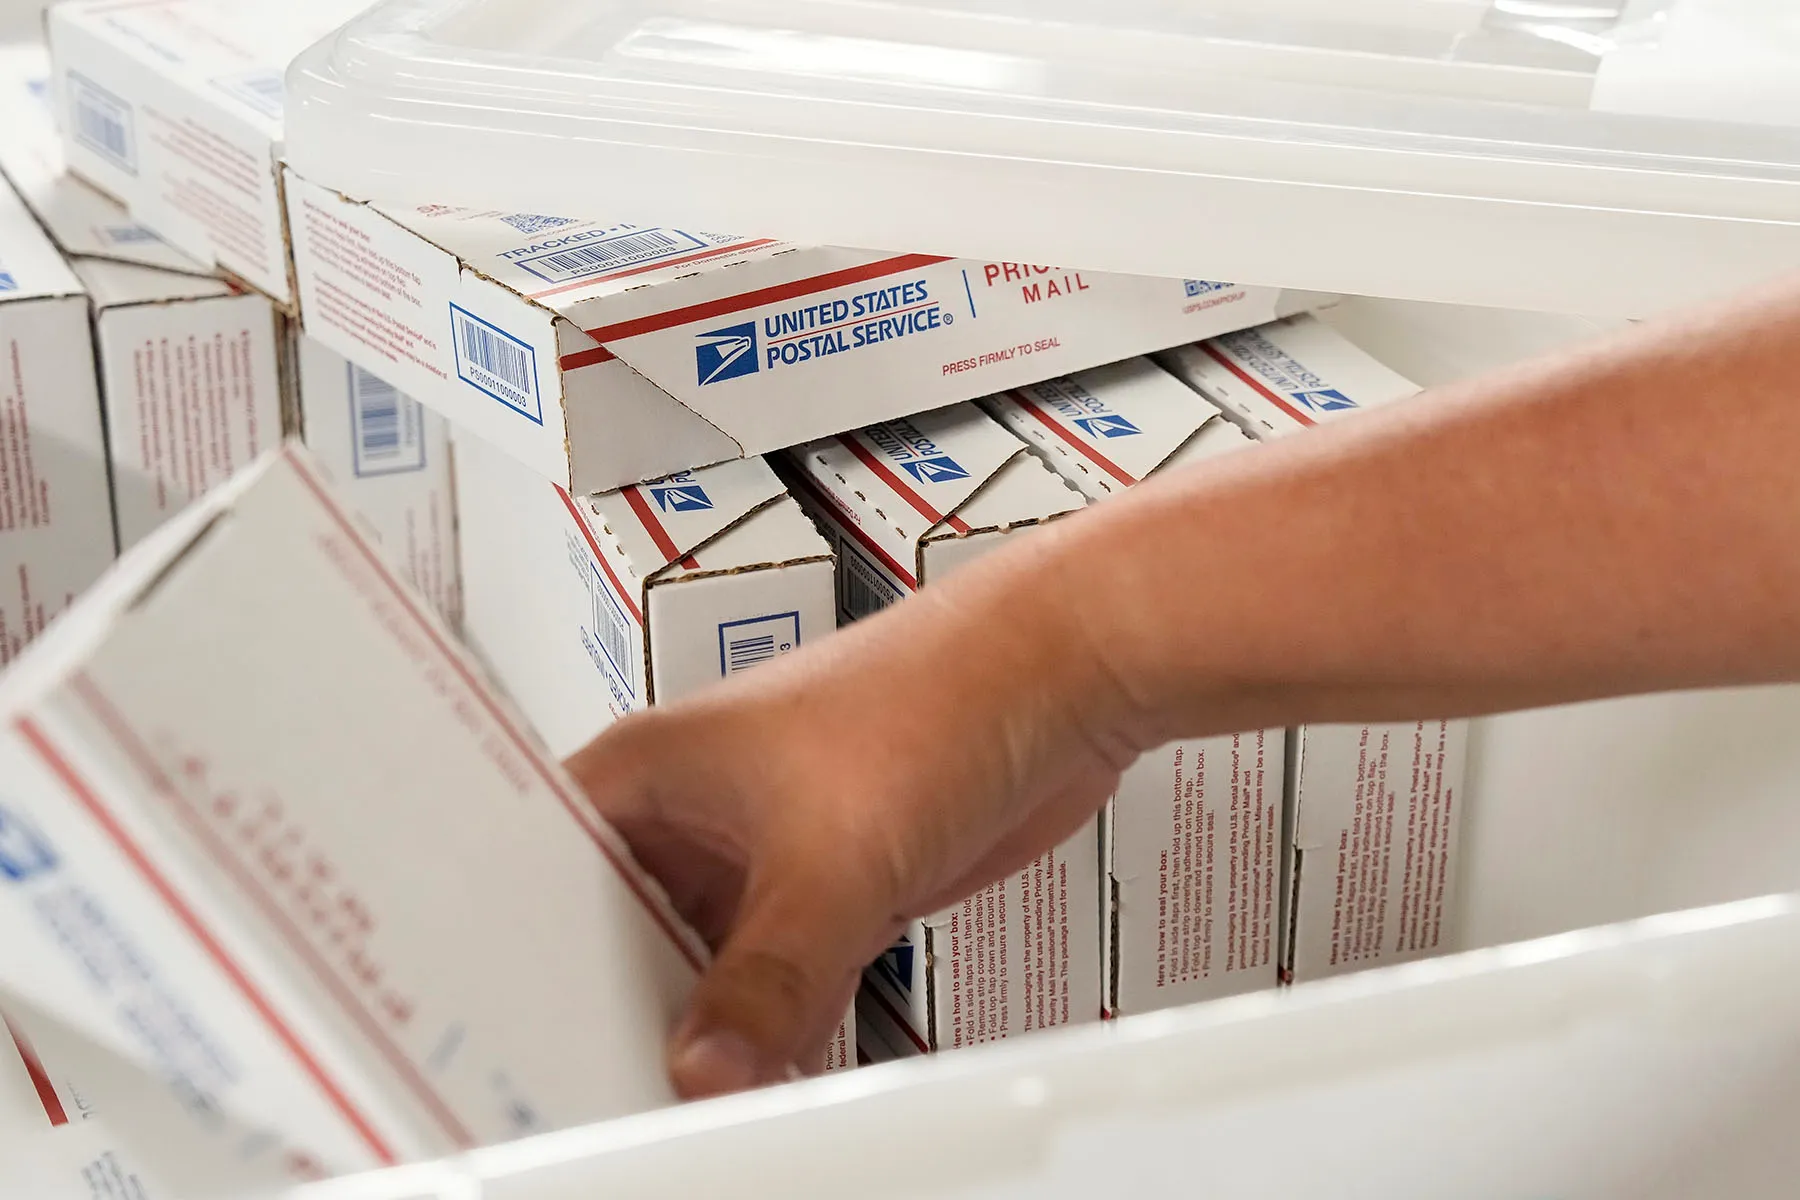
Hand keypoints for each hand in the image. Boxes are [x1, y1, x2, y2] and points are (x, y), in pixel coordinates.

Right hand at [566, 528, 1138, 1098]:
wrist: (1062, 678)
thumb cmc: (935, 696)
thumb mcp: (829, 861)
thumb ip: (763, 981)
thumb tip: (702, 1072)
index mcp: (648, 770)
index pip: (536, 875)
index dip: (518, 958)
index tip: (519, 1040)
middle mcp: (692, 811)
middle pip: (619, 936)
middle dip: (626, 1010)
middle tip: (614, 1090)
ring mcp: (762, 852)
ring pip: (706, 965)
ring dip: (711, 1029)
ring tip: (685, 1103)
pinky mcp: (829, 884)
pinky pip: (779, 976)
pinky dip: (779, 1026)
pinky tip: (771, 1080)